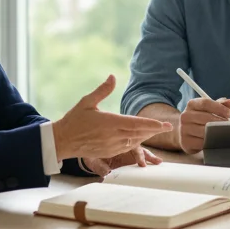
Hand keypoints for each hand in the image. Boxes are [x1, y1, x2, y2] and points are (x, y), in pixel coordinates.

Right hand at [54, 75, 171, 160]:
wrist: (62, 141)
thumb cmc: (74, 120)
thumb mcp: (87, 102)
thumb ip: (102, 90)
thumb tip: (113, 76)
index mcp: (110, 122)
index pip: (136, 123)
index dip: (152, 124)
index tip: (164, 125)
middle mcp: (113, 136)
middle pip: (139, 133)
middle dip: (154, 130)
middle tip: (167, 127)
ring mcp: (111, 146)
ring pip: (134, 141)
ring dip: (146, 136)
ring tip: (155, 131)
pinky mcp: (108, 152)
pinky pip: (126, 147)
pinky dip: (135, 142)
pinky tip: (139, 138)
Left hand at [82, 147, 162, 177]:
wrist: (89, 155)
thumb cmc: (91, 155)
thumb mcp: (93, 161)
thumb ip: (100, 166)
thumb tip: (106, 173)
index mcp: (117, 142)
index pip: (130, 146)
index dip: (137, 154)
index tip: (141, 164)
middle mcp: (124, 145)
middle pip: (139, 148)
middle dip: (148, 155)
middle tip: (157, 162)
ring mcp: (128, 151)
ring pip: (142, 151)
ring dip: (150, 157)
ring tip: (159, 162)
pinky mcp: (129, 157)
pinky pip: (139, 158)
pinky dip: (146, 160)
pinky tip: (153, 165)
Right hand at [179, 97, 229, 152]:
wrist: (185, 133)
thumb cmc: (201, 119)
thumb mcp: (209, 109)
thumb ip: (220, 104)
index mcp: (192, 104)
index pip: (205, 103)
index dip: (219, 108)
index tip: (229, 113)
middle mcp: (185, 116)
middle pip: (206, 118)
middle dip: (220, 122)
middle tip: (229, 125)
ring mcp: (184, 129)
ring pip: (204, 131)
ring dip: (216, 132)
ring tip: (224, 132)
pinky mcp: (185, 142)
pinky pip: (201, 143)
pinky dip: (210, 142)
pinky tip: (216, 140)